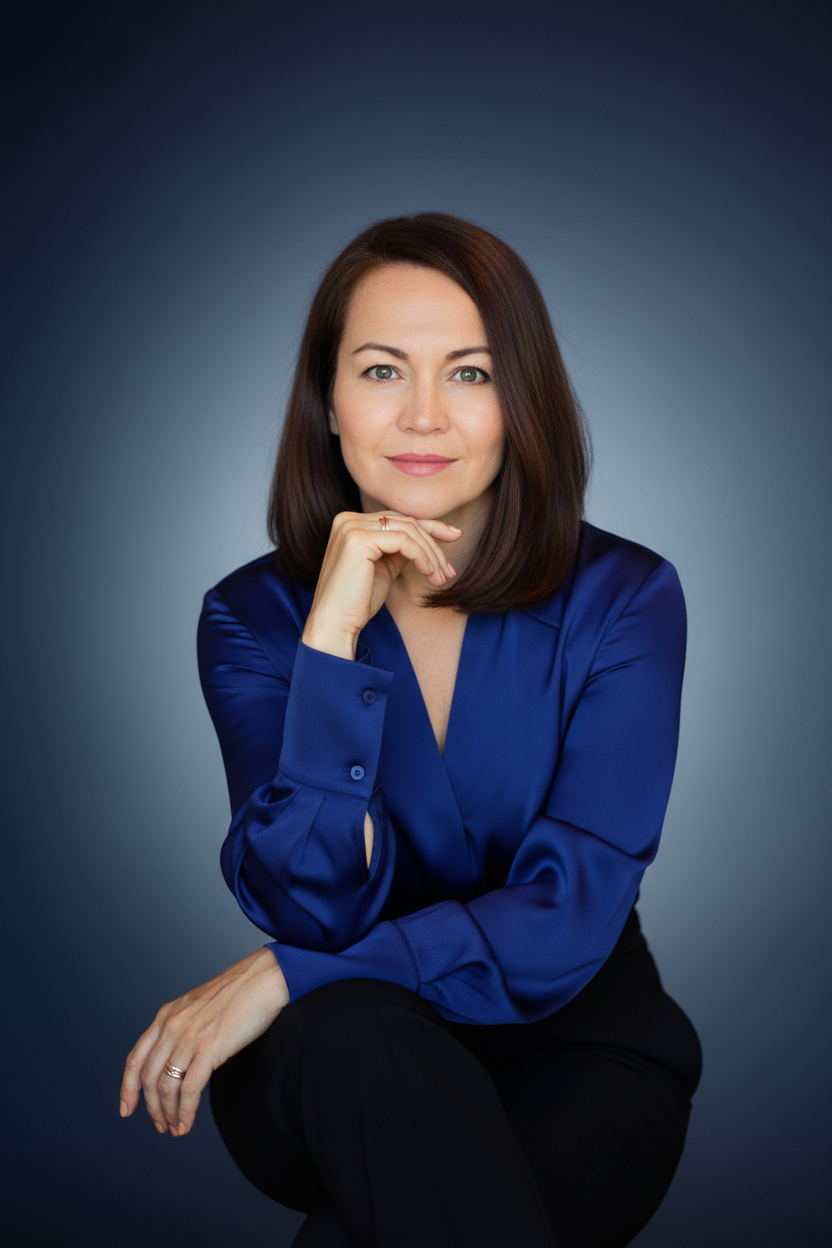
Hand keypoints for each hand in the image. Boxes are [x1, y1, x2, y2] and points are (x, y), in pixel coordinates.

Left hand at [119, 947, 289, 1136]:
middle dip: (151, 1107)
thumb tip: (178, 1056)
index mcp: (166, 1015)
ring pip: (166, 1087)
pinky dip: (185, 1112)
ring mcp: (189, 1038)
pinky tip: (187, 1123)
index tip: (127, 1108)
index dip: (127, 1087)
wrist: (263, 979)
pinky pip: (189, 1090)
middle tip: (160, 1123)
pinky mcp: (209, 1048)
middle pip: (149, 1078)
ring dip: (168, 1113)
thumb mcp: (197, 1006)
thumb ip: (182, 1027)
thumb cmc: (239, 992)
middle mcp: (172, 1026)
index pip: (135, 1058)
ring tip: (175, 1127)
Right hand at [302, 510, 462, 658]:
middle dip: (434, 545)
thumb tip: (428, 539)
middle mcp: (348, 520)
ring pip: (408, 530)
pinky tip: (429, 573)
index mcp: (351, 523)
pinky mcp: (358, 539)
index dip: (430, 526)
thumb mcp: (384, 568)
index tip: (454, 537)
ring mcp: (351, 527)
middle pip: (406, 522)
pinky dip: (422, 556)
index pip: (398, 518)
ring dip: (431, 554)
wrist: (334, 624)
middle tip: (449, 571)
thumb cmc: (357, 602)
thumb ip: (399, 549)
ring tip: (440, 578)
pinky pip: (403, 541)